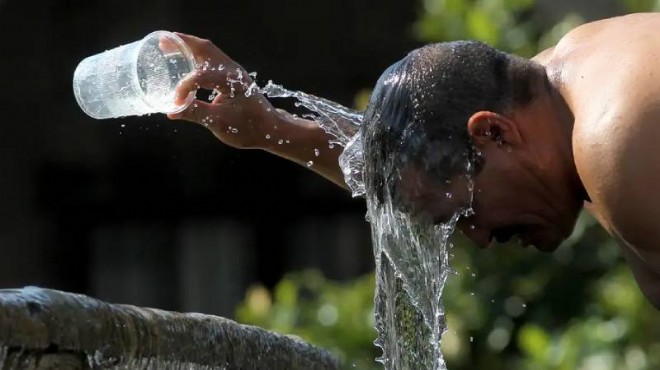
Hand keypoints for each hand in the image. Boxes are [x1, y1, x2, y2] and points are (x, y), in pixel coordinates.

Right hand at [167, 33, 277, 148]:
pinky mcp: (233, 76)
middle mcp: (233, 70)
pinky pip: (212, 59)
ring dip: (190, 47)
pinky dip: (197, 56)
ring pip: (209, 51)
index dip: (184, 87)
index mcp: (230, 81)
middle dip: (183, 44)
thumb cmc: (248, 127)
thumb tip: (171, 111)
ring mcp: (234, 71)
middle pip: (205, 48)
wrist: (269, 129)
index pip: (200, 76)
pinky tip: (186, 61)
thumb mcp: (220, 123)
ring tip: (170, 46)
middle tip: (163, 43)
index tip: (176, 103)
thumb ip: (195, 114)